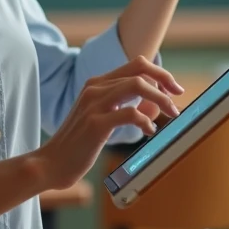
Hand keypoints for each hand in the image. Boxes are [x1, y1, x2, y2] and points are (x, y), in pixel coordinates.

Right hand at [36, 57, 183, 190]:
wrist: (50, 164)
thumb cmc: (78, 145)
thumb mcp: (103, 119)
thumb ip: (125, 108)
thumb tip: (156, 104)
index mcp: (97, 84)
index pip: (135, 64)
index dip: (160, 73)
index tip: (174, 88)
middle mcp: (95, 87)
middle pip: (140, 71)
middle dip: (165, 82)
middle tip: (178, 102)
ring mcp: (94, 104)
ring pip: (137, 85)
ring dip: (161, 99)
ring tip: (171, 114)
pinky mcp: (95, 123)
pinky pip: (130, 113)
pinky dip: (146, 120)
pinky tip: (149, 131)